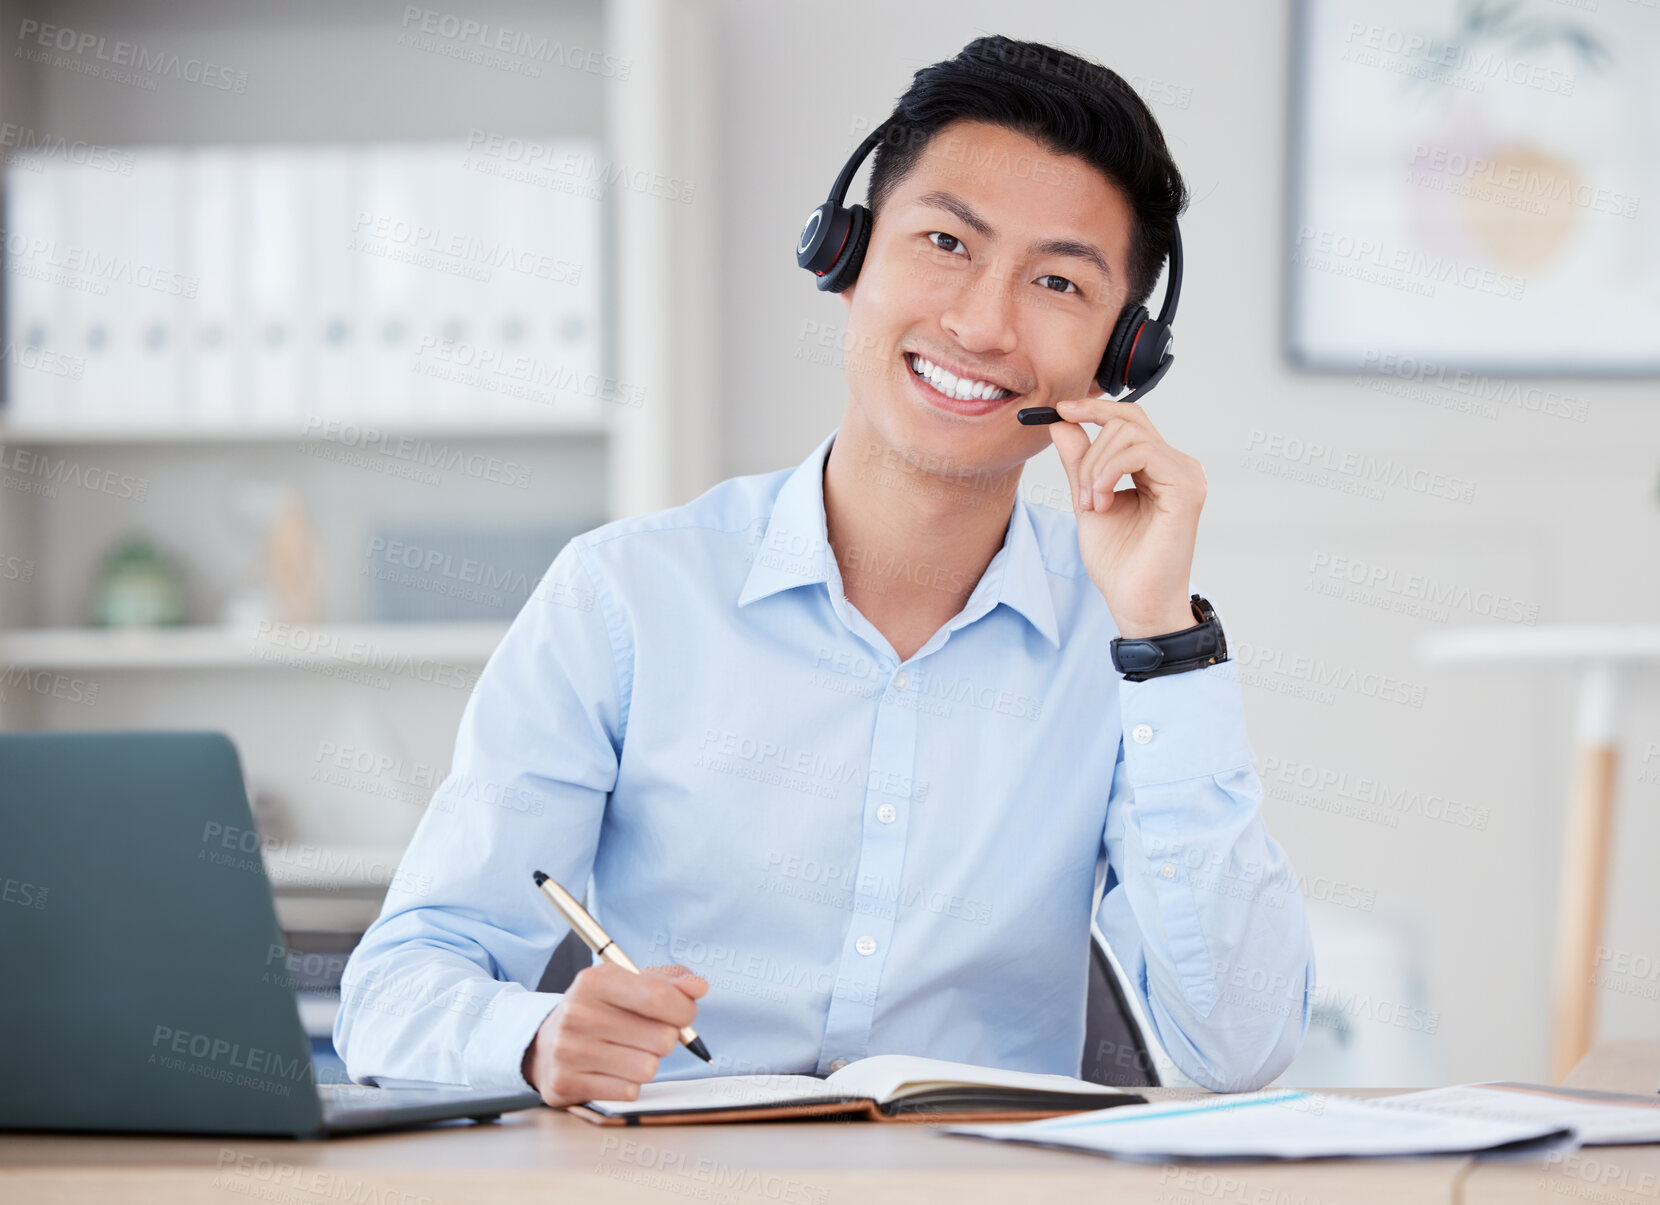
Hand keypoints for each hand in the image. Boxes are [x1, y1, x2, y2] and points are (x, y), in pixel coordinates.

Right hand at [521, 962, 707, 1106]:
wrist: (546, 1043)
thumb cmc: (600, 1009)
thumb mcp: (628, 983)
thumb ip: (669, 981)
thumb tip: (698, 987)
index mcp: (595, 981)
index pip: (658, 997)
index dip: (684, 1010)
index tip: (683, 1014)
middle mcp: (577, 1014)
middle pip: (661, 1038)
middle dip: (665, 1038)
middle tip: (647, 1035)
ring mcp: (569, 1051)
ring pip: (648, 1068)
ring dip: (648, 1063)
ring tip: (628, 1052)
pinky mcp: (566, 1084)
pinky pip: (628, 1091)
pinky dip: (629, 1084)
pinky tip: (612, 1070)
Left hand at [1047, 398, 1205, 638]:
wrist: (1135, 601)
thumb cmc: (1118, 563)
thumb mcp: (1088, 500)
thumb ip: (1079, 461)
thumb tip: (1062, 423)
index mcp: (1157, 468)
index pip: (1129, 420)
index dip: (1094, 408)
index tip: (1059, 410)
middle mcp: (1176, 466)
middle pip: (1128, 420)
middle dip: (1090, 448)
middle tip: (1080, 492)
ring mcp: (1185, 474)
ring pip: (1128, 434)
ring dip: (1096, 467)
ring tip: (1092, 504)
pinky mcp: (1185, 486)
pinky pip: (1141, 452)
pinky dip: (1109, 471)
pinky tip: (1102, 500)